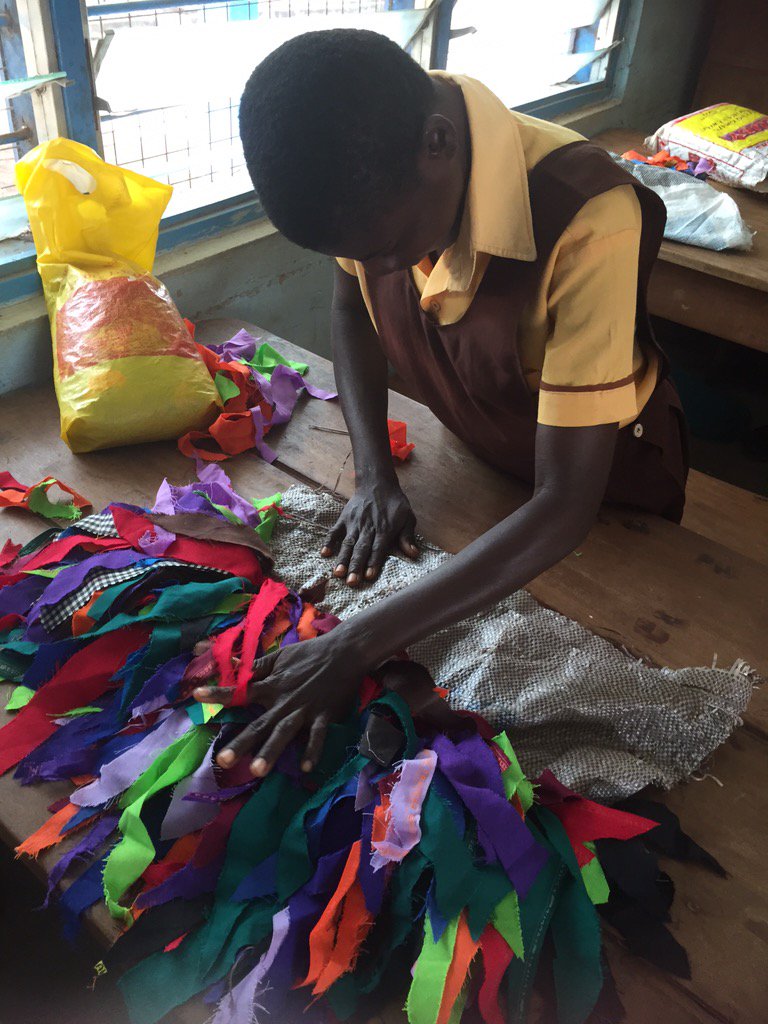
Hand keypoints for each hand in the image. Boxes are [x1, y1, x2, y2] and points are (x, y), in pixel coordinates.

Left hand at [192, 630, 364, 776]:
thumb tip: (231, 664)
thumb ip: (257, 666)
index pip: (241, 691)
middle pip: (259, 724)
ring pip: (284, 733)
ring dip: (271, 751)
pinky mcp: (323, 715)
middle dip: (242, 742)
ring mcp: (303, 709)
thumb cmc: (310, 653)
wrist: (344, 652)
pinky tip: (306, 767)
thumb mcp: (281, 656)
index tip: (196, 696)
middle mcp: (283, 700)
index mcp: (272, 685)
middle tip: (223, 761)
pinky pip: (317, 735)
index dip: (219, 693)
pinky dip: (313, 750)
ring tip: (258, 771)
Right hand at [320, 479, 417, 585]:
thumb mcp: (408, 517)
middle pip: (361, 549)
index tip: (369, 576)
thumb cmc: (395, 504)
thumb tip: (413, 554)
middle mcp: (367, 528)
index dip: (373, 562)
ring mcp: (354, 523)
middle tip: (351, 582)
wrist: (377, 483)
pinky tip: (324, 553)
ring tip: (338, 573)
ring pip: (348, 543)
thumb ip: (407, 536)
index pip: (378, 549)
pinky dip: (329, 542)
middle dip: (356, 566)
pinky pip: (335, 531)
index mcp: (384, 529)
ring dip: (343, 558)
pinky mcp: (344, 518)